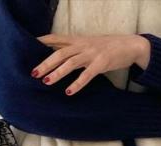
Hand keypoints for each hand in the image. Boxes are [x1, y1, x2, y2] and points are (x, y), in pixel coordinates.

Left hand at [33, 33, 160, 95]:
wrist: (132, 45)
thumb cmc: (108, 47)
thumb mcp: (89, 44)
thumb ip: (74, 49)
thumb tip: (57, 56)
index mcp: (79, 40)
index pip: (57, 38)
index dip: (43, 41)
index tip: (28, 46)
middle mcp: (83, 45)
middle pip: (60, 52)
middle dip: (45, 62)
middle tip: (33, 73)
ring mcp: (92, 54)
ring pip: (71, 62)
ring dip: (58, 72)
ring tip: (46, 82)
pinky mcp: (102, 63)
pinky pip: (87, 74)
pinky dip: (78, 83)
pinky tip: (69, 92)